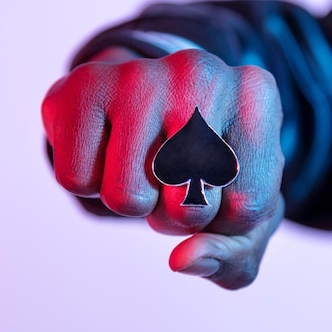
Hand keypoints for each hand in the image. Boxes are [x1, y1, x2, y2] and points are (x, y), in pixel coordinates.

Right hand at [42, 49, 283, 288]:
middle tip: (175, 177)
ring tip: (143, 163)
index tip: (219, 185)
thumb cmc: (207, 164)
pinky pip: (76, 181)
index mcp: (256, 95)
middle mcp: (203, 72)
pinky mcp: (83, 84)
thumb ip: (232, 254)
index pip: (246, 209)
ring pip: (127, 198)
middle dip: (178, 215)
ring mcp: (141, 74)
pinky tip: (108, 147)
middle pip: (190, 207)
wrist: (148, 105)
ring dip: (134, 202)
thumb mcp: (241, 215)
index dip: (226, 221)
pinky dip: (89, 183)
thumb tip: (182, 259)